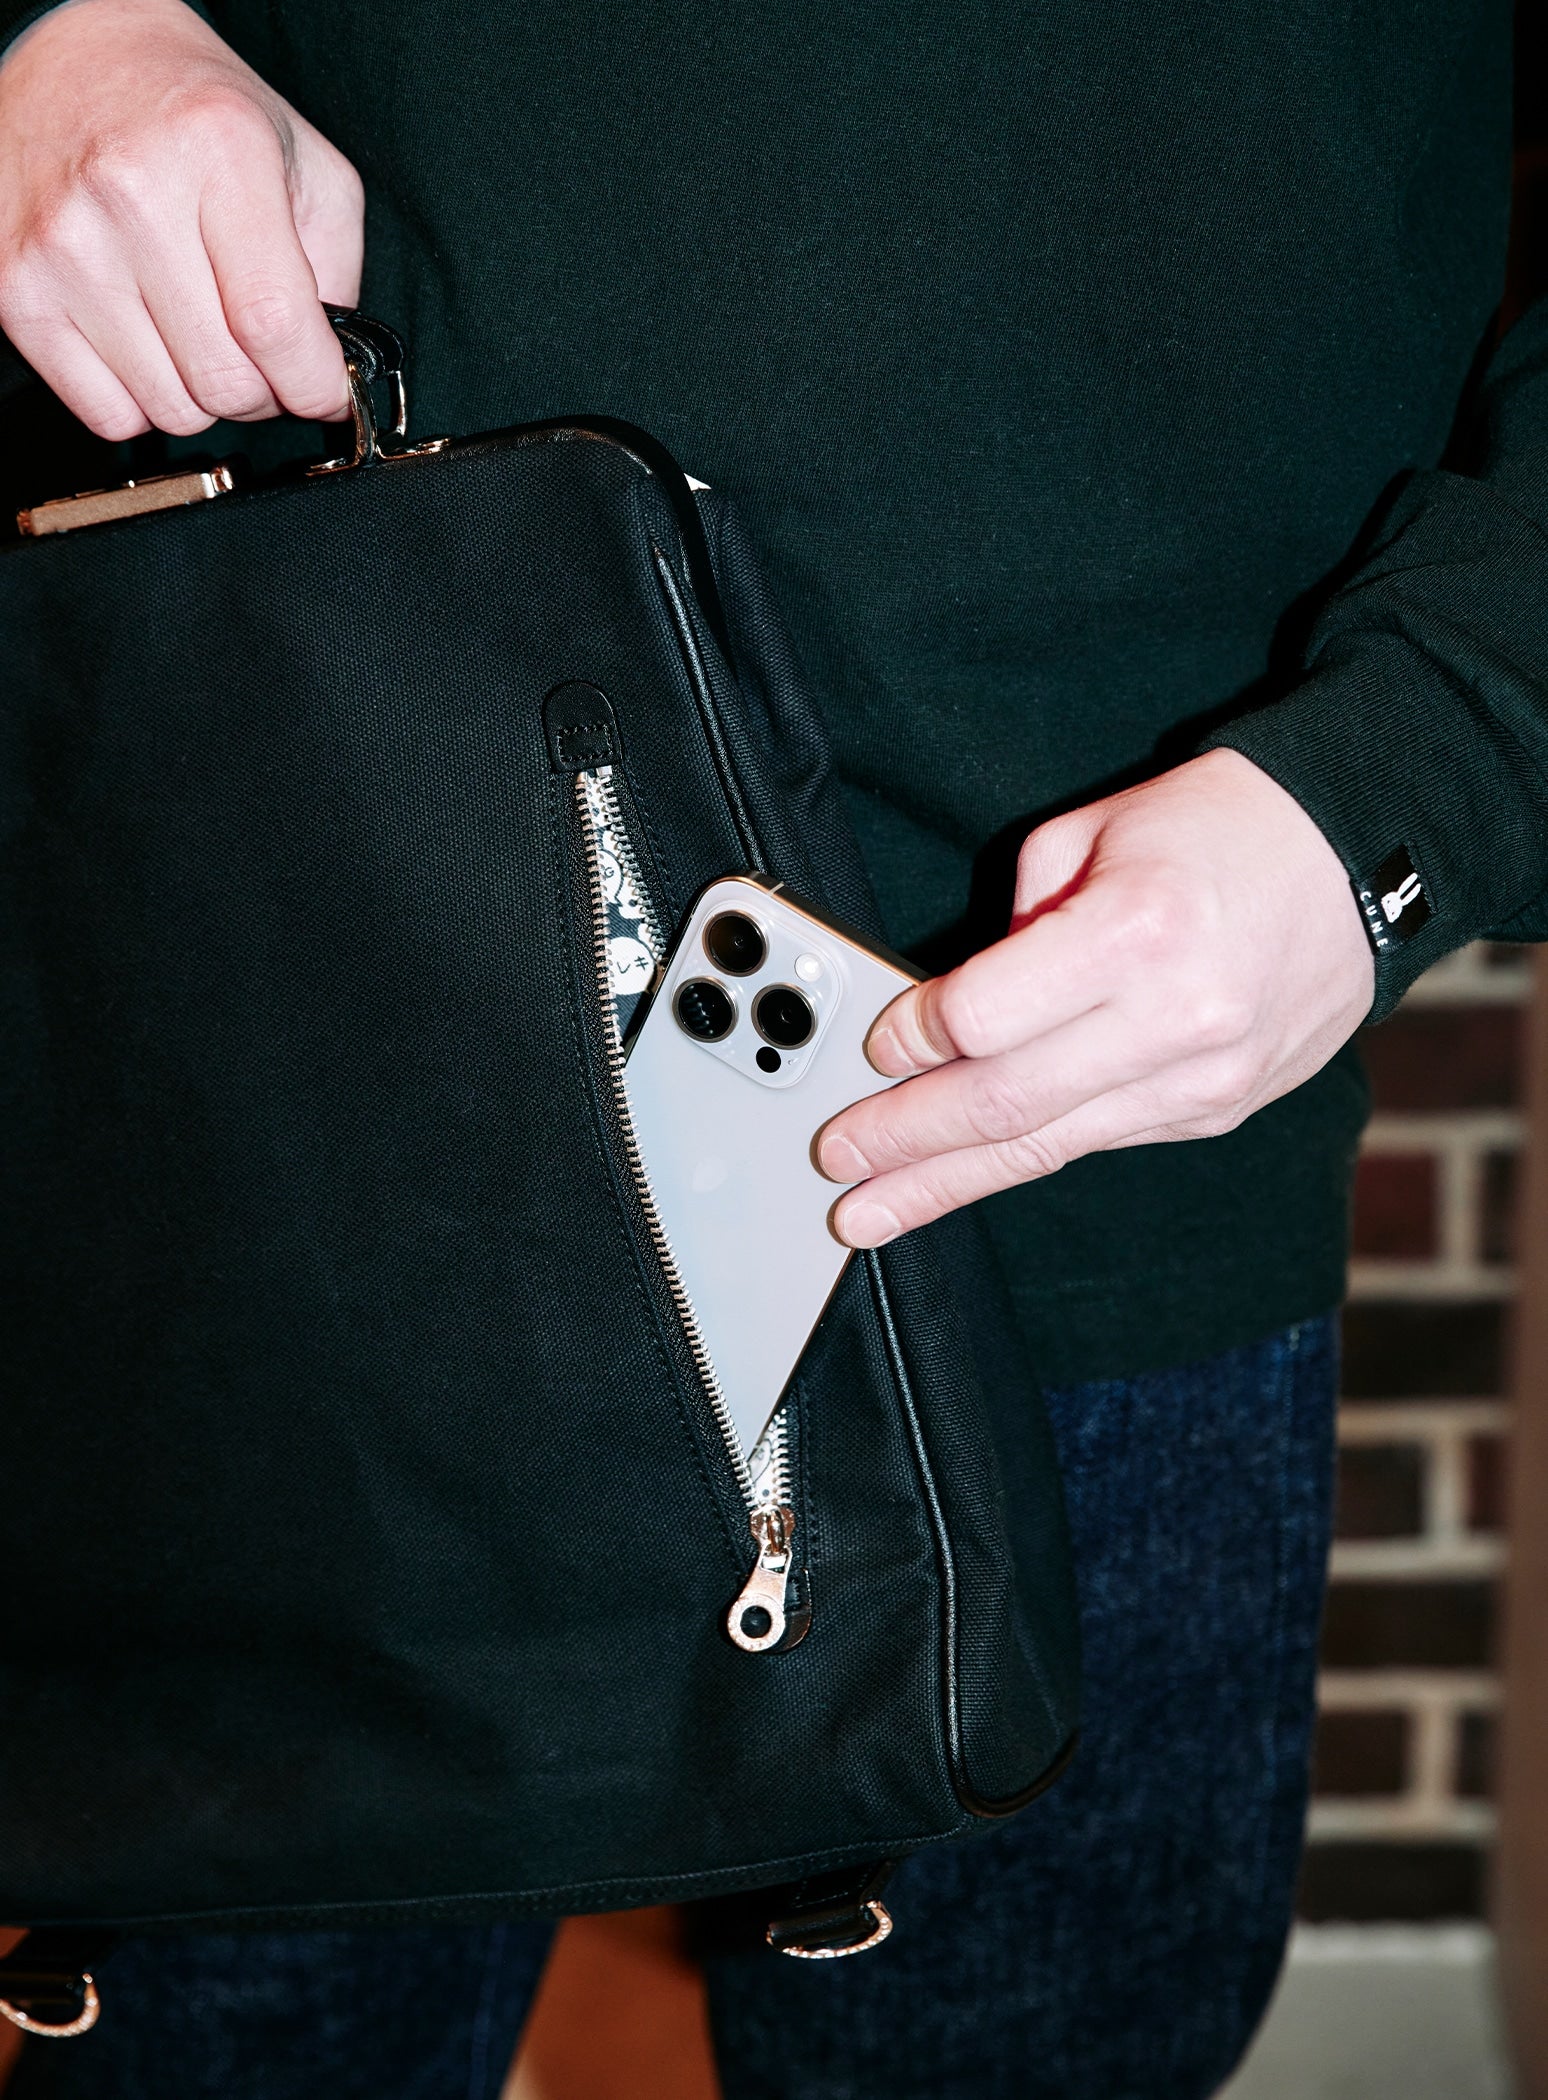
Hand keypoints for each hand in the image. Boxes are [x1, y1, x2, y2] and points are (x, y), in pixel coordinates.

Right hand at [0, 0, 362, 438]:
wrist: (77, 60)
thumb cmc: (196, 113)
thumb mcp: (300, 159)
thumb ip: (334, 267)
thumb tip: (330, 371)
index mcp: (218, 148)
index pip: (274, 322)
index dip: (315, 383)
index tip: (325, 389)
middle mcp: (131, 194)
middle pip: (224, 380)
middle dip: (265, 393)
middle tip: (263, 357)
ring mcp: (63, 245)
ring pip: (171, 409)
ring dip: (203, 397)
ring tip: (202, 335)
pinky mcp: (16, 289)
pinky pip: (108, 414)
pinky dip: (143, 401)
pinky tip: (149, 345)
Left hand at [819, 750, 1374, 1245]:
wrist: (1365, 860)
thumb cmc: (1225, 829)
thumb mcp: (1096, 832)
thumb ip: (1017, 919)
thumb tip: (955, 1005)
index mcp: (1138, 932)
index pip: (986, 1018)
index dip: (913, 1036)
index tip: (877, 1043)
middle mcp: (1177, 1020)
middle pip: (1005, 1104)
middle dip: (906, 1139)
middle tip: (837, 1159)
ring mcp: (1204, 1081)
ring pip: (1047, 1146)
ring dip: (948, 1182)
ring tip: (874, 1210)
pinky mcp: (1217, 1112)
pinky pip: (1098, 1140)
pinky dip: (1025, 1155)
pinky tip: (967, 1173)